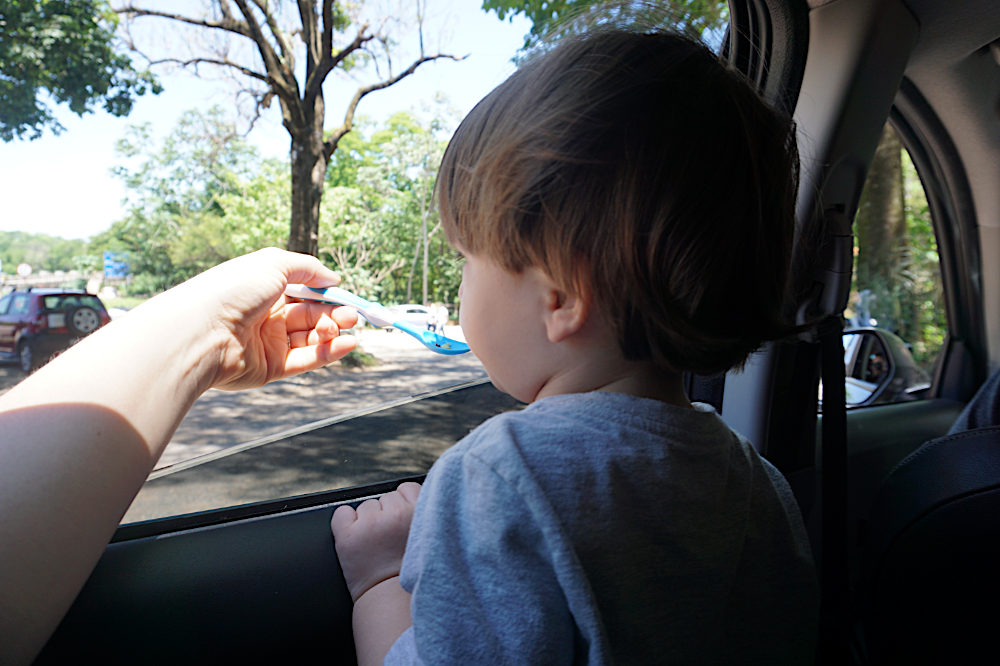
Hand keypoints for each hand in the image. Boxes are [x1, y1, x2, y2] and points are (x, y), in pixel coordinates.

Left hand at [167, 248, 359, 390]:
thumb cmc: (232, 290)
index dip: (328, 294)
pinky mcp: (269, 368)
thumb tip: (333, 280)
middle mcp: (266, 315)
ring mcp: (267, 343)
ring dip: (333, 331)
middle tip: (352, 315)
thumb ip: (308, 269)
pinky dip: (328, 353)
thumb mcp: (273, 263)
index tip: (350, 297)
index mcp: (264, 288)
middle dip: (334, 314)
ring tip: (348, 327)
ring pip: (310, 338)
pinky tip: (346, 344)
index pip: (304, 291)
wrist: (200, 332)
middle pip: (310, 315)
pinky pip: (305, 360)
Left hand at [331, 482, 421, 602]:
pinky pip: (342, 513)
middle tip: (391, 540)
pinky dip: (345, 523)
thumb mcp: (430, 537)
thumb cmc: (411, 572)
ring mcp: (371, 524)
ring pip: (366, 506)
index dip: (404, 504)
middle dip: (387, 515)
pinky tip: (357, 539)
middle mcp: (396, 515)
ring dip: (369, 521)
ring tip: (377, 545)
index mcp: (421, 513)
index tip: (403, 523)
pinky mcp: (348, 536)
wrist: (391, 602)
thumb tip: (408, 493)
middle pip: (386, 497)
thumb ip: (424, 511)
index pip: (407, 488)